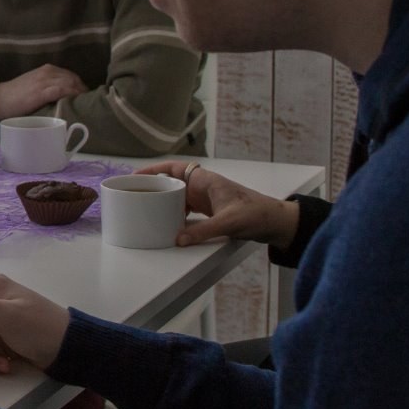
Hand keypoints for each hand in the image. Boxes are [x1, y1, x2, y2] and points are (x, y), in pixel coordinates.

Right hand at [0, 65, 87, 120]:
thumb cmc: (14, 96)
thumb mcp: (33, 86)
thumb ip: (47, 87)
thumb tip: (62, 98)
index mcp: (46, 70)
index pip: (70, 75)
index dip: (80, 86)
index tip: (85, 97)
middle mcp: (47, 72)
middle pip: (73, 79)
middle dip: (83, 90)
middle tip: (88, 103)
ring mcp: (44, 81)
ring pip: (70, 84)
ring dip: (80, 94)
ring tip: (85, 105)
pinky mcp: (41, 92)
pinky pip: (62, 90)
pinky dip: (71, 95)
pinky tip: (76, 103)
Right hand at [135, 161, 299, 247]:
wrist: (275, 222)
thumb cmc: (256, 214)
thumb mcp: (229, 222)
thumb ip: (203, 230)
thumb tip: (178, 239)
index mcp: (206, 181)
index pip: (174, 168)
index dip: (154, 170)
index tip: (135, 175)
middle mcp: (203, 187)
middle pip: (171, 181)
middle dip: (153, 186)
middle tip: (133, 194)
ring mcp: (205, 198)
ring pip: (177, 195)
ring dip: (162, 200)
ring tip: (144, 208)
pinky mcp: (209, 210)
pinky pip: (184, 208)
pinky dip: (173, 213)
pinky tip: (166, 222)